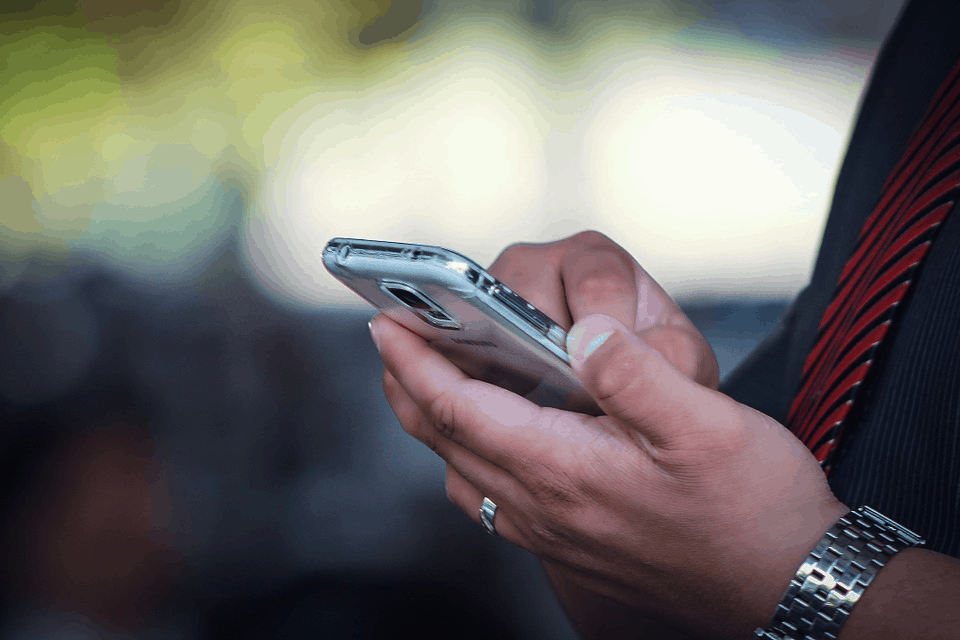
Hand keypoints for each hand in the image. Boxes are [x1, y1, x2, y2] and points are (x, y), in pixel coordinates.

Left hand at [372, 232, 847, 638]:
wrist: (784, 587)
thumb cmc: (752, 510)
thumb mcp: (705, 426)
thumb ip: (636, 373)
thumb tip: (584, 328)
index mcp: (565, 470)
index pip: (460, 408)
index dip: (416, 361)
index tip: (385, 320)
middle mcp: (544, 507)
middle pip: (446, 439)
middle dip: (407, 384)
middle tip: (389, 338)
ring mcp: (552, 531)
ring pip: (461, 469)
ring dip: (433, 419)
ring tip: (426, 377)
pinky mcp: (568, 542)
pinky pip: (490, 494)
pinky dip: (468, 452)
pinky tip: (489, 435)